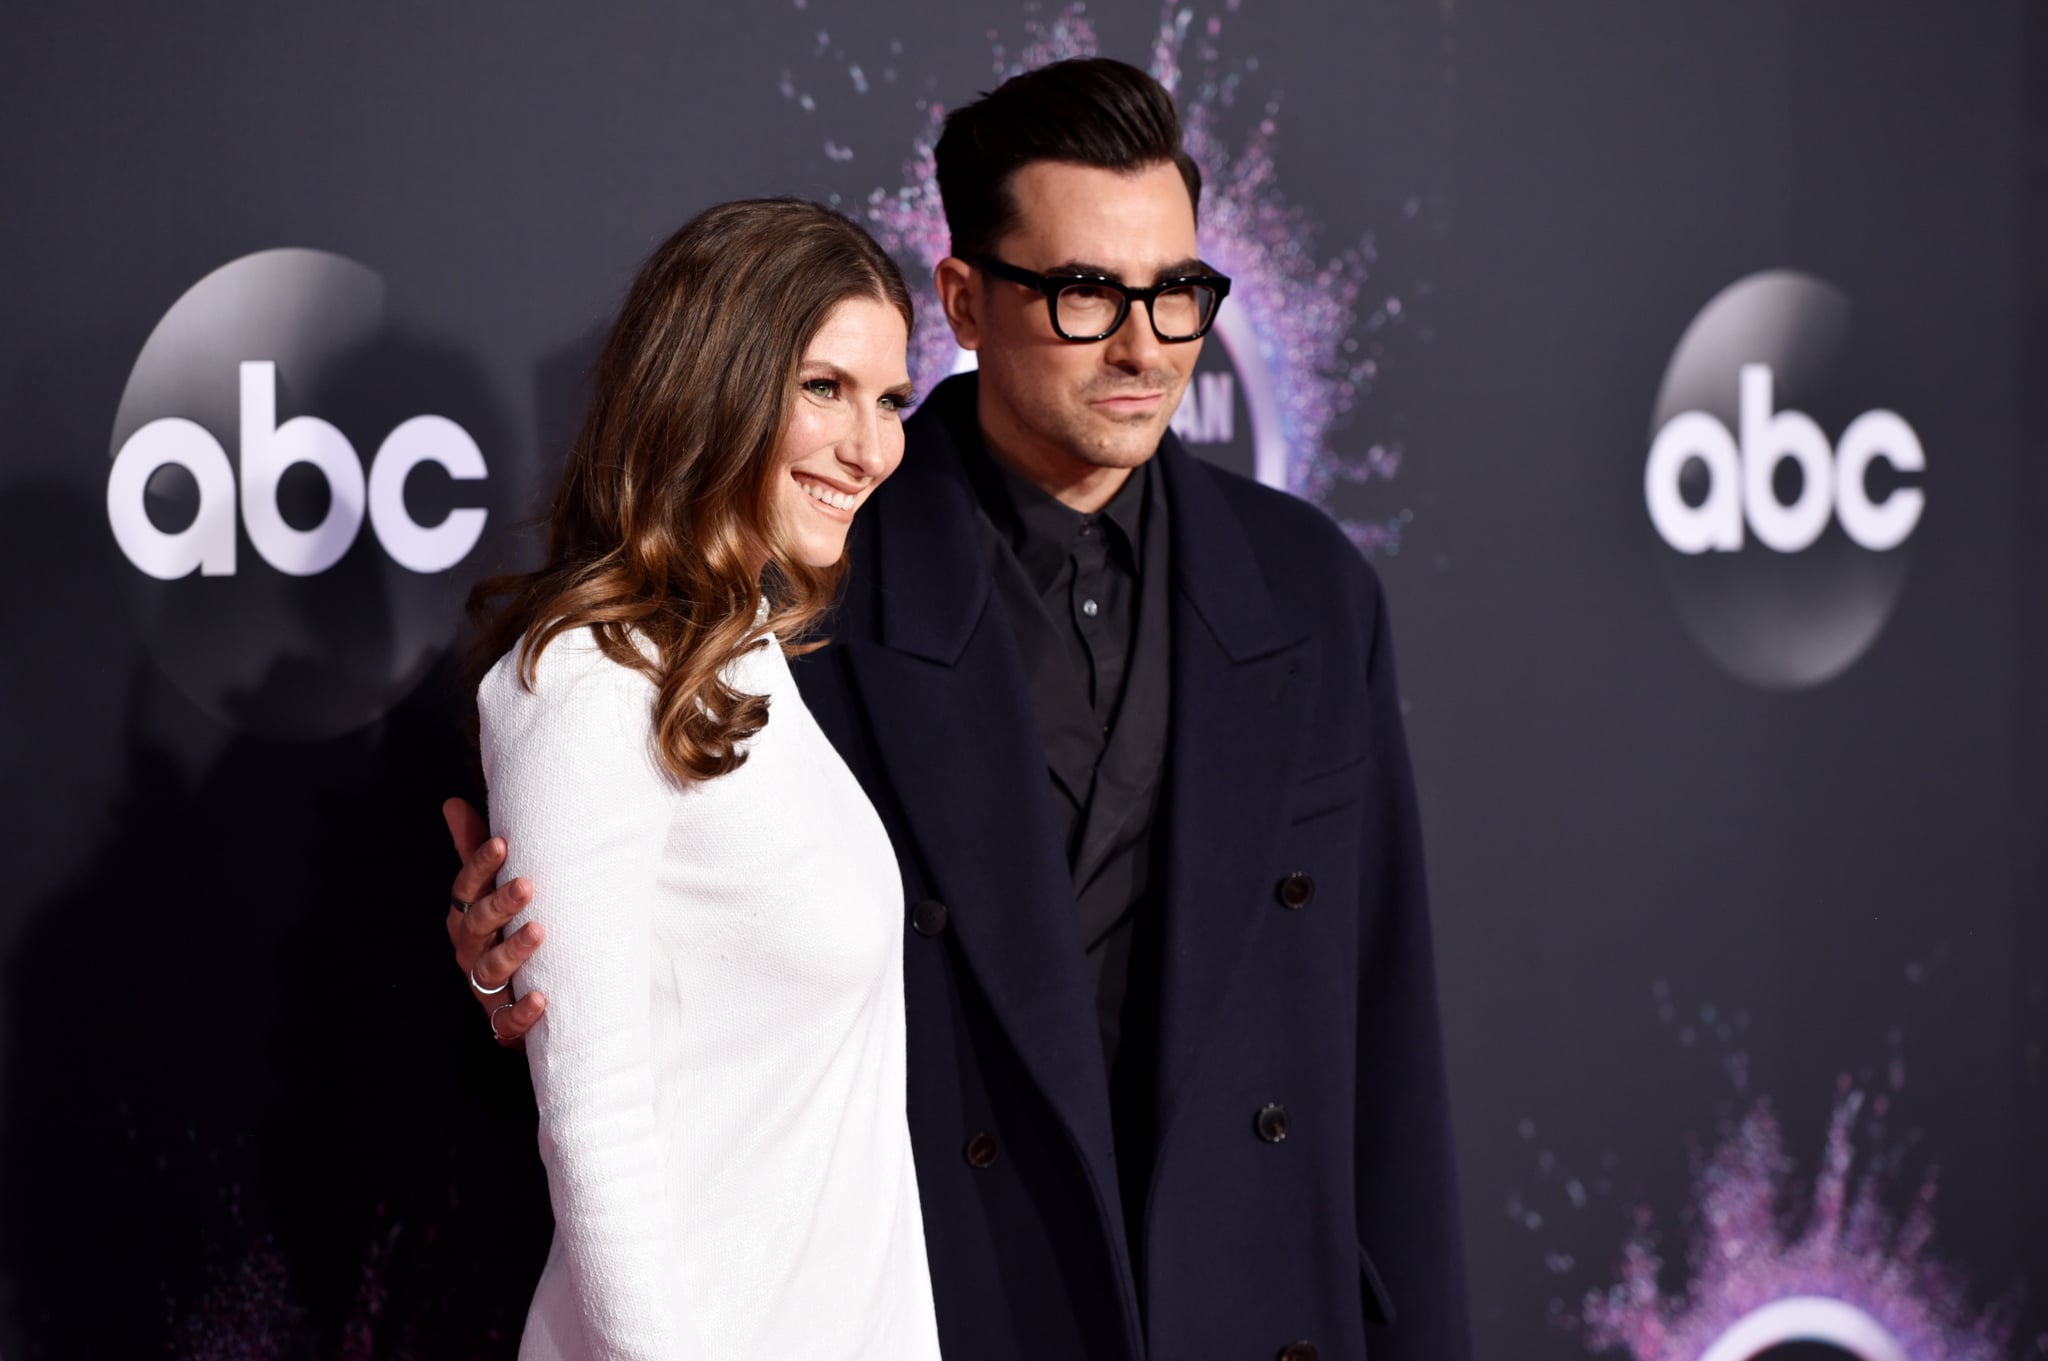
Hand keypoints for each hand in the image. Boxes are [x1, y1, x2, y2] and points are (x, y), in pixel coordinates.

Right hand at [444, 796, 545, 1047]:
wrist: (514, 1003)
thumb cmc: (502, 933)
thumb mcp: (488, 893)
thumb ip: (475, 852)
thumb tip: (453, 802)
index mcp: (466, 915)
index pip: (467, 886)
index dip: (480, 864)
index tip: (503, 841)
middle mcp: (470, 948)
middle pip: (478, 924)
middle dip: (500, 904)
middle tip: (528, 885)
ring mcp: (484, 986)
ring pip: (490, 968)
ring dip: (514, 950)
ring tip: (540, 932)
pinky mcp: (502, 1021)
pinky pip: (507, 1020)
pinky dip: (521, 1010)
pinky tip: (540, 998)